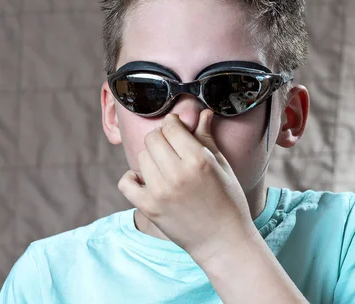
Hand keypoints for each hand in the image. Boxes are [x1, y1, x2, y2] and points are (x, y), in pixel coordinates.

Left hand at [118, 109, 257, 263]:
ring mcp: (160, 192)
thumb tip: (203, 112)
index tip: (178, 129)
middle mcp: (176, 174)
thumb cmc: (228, 201)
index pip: (171, 126)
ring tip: (165, 167)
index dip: (174, 124)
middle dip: (161, 138)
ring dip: (151, 157)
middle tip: (172, 148)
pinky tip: (145, 179)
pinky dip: (132, 178)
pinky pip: (125, 182)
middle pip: (153, 138)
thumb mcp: (222, 166)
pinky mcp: (149, 208)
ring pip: (141, 156)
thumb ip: (207, 137)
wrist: (223, 241)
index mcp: (198, 160)